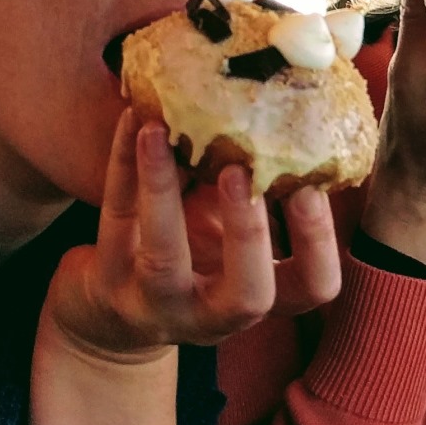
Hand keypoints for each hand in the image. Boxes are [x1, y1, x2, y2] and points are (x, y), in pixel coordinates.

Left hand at [42, 109, 340, 360]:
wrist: (110, 313)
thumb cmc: (189, 256)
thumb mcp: (225, 232)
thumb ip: (252, 190)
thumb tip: (276, 110)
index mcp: (256, 293)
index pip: (313, 285)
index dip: (318, 241)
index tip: (310, 185)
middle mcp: (212, 314)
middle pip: (249, 295)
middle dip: (249, 232)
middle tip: (243, 172)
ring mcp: (156, 304)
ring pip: (164, 258)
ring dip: (163, 189)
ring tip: (162, 131)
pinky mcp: (107, 282)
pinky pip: (116, 219)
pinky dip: (124, 165)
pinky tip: (131, 122)